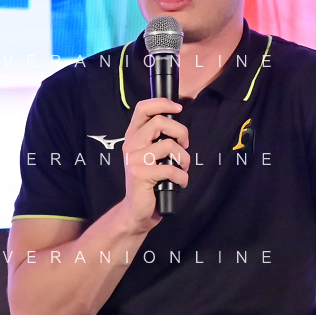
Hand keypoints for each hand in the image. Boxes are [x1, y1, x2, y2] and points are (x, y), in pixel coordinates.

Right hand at [121, 98, 189, 232]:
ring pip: (169, 146)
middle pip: (160, 122)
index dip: (163, 103)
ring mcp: (134, 159)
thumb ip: (160, 139)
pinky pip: (170, 169)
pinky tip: (180, 183)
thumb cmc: (150, 182)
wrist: (137, 211)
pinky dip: (182, 177)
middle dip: (181, 132)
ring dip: (184, 159)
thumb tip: (179, 124)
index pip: (143, 108)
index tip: (178, 108)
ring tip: (182, 169)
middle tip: (185, 146)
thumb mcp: (153, 156)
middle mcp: (130, 145)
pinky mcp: (140, 174)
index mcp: (133, 136)